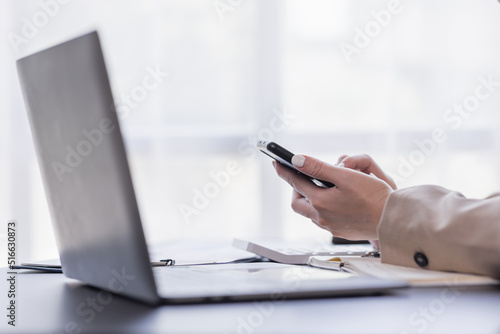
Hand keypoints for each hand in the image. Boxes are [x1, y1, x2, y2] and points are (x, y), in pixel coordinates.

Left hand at [273, 155, 392, 239]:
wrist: (393, 221)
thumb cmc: (374, 197)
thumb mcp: (346, 176)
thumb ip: (319, 167)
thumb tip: (296, 160)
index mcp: (320, 202)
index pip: (295, 183)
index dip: (285, 171)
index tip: (276, 163)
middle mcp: (322, 217)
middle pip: (297, 203)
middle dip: (297, 190)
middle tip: (303, 179)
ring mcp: (331, 226)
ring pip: (311, 213)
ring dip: (311, 199)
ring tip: (320, 188)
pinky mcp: (341, 231)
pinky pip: (324, 219)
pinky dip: (324, 208)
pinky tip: (336, 201)